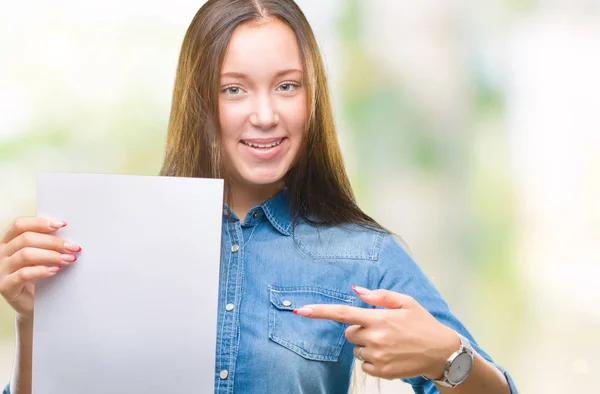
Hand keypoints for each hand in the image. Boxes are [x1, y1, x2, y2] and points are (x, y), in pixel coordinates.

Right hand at [0, 217, 81, 319]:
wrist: (30, 303)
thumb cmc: (37, 276)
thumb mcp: (39, 256)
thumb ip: (46, 244)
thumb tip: (68, 234)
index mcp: (8, 241)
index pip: (20, 225)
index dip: (41, 222)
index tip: (63, 225)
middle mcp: (1, 253)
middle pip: (26, 239)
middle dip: (54, 242)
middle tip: (73, 247)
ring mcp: (1, 270)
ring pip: (26, 254)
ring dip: (52, 255)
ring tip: (69, 259)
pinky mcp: (5, 286)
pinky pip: (23, 274)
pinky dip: (42, 270)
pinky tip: (56, 270)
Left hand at [293, 286, 459, 379]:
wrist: (442, 353)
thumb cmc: (423, 324)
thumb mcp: (406, 302)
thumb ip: (379, 295)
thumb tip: (356, 289)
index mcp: (379, 318)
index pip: (343, 313)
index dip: (319, 311)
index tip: (301, 310)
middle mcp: (375, 337)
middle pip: (349, 333)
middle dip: (359, 329)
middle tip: (380, 328)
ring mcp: (377, 356)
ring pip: (356, 349)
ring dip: (366, 345)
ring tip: (389, 342)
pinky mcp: (381, 371)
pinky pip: (363, 363)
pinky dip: (372, 358)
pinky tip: (389, 354)